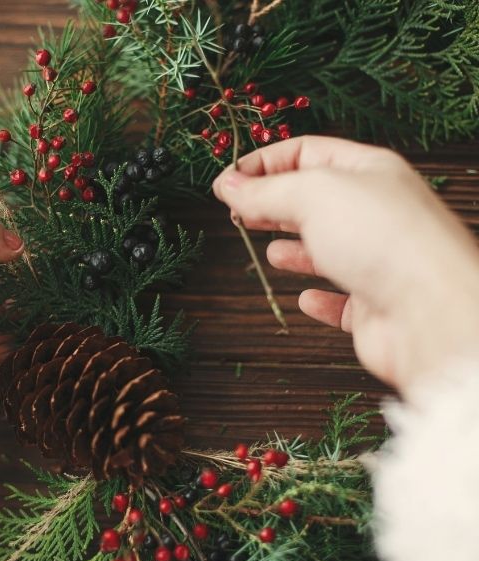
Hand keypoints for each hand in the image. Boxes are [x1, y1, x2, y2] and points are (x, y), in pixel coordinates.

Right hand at [213, 136, 478, 393]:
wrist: (431, 310)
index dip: (263, 163)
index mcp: (368, 171)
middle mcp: (376, 212)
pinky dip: (320, 299)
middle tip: (236, 212)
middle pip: (314, 199)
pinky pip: (342, 300)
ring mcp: (378, 259)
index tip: (227, 181)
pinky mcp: (375, 306)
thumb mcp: (311, 195)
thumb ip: (264, 191)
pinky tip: (306, 298)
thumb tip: (228, 185)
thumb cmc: (383, 239)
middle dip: (272, 203)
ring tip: (270, 250)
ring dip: (296, 249)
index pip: (306, 152)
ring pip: (328, 248)